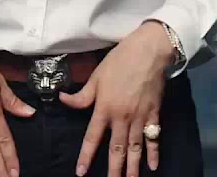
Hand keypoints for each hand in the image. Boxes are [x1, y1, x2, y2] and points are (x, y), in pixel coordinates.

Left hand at [59, 22, 174, 176]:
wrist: (149, 52)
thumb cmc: (120, 61)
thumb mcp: (96, 76)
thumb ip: (82, 95)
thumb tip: (62, 100)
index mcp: (105, 108)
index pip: (93, 138)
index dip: (86, 156)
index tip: (81, 173)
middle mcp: (122, 118)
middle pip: (116, 149)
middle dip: (113, 170)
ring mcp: (140, 118)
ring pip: (135, 149)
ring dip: (132, 168)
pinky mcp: (154, 115)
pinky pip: (153, 138)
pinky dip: (153, 153)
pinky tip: (153, 167)